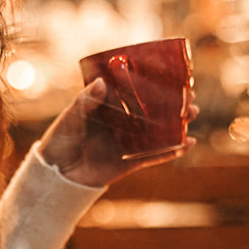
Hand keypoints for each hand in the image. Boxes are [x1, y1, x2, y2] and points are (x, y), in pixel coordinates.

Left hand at [38, 79, 195, 187]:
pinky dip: (172, 151)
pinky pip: (155, 156)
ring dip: (177, 123)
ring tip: (192, 113)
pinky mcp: (130, 162)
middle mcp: (122, 122)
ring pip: (158, 131)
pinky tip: (189, 143)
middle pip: (152, 110)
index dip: (153, 83)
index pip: (134, 91)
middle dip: (173, 102)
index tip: (172, 74)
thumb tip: (104, 83)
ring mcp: (128, 142)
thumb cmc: (59, 140)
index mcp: (109, 106)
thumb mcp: (70, 117)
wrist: (56, 174)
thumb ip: (86, 101)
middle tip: (189, 93)